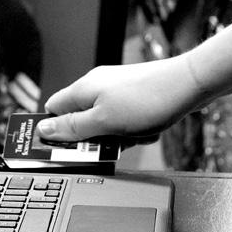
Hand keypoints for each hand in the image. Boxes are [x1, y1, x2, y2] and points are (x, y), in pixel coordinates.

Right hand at [37, 56, 199, 141]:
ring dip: (117, 135)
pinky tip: (146, 129)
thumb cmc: (148, 99)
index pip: (53, 109)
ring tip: (134, 134)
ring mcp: (116, 90)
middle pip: (80, 119)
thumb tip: (43, 130)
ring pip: (104, 123)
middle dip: (94, 137)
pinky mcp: (133, 95)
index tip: (63, 146)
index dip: (55, 129)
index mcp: (82, 89)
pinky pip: (124, 120)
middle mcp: (96, 86)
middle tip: (109, 141)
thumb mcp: (103, 122)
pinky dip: (133, 130)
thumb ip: (72, 127)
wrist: (188, 85)